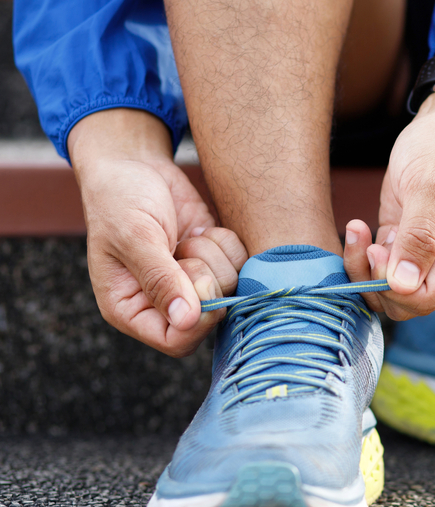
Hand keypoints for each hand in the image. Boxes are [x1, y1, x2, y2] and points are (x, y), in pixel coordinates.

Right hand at [70, 109, 247, 356]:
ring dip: (216, 256)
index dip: (198, 320)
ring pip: (231, 288)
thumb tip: (186, 321)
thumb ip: (160, 278)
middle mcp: (165, 302)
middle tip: (185, 249)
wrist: (135, 165)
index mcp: (131, 309)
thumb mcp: (135, 237)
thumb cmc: (119, 199)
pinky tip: (204, 229)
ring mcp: (194, 282)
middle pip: (211, 316)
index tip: (201, 283)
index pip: (176, 341)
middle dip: (206, 278)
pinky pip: (243, 265)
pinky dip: (229, 244)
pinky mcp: (215, 260)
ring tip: (188, 236)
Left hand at [341, 78, 434, 319]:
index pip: (427, 298)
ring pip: (388, 289)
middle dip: (376, 279)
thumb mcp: (428, 186)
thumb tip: (403, 287)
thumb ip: (418, 237)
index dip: (394, 287)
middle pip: (405, 302)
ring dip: (364, 268)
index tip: (378, 250)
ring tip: (357, 229)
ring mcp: (426, 255)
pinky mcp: (404, 243)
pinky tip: (357, 226)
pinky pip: (379, 268)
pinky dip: (361, 255)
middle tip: (365, 240)